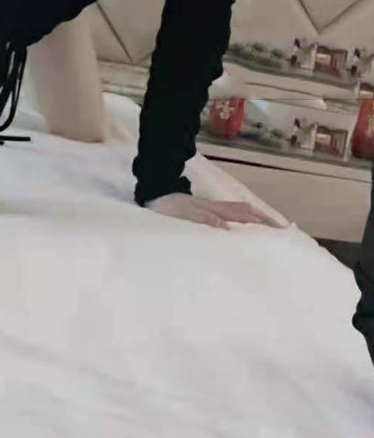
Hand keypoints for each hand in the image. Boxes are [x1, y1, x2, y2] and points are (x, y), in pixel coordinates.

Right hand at [146, 193, 285, 229]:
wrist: (153, 197)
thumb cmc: (176, 214)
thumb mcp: (196, 223)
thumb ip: (212, 230)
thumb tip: (230, 240)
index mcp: (216, 211)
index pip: (245, 212)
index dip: (265, 219)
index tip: (285, 229)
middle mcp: (212, 208)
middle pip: (242, 210)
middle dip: (263, 219)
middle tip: (283, 230)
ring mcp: (199, 208)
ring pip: (226, 213)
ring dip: (245, 219)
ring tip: (263, 229)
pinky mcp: (185, 212)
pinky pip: (202, 217)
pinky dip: (214, 223)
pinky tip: (225, 230)